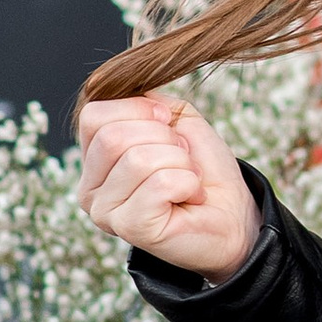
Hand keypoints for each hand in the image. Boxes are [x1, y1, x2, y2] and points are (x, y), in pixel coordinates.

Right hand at [76, 92, 257, 276]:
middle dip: (164, 137)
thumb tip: (127, 92)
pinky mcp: (130, 228)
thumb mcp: (176, 119)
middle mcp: (89, 188)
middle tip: (183, 157)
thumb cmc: (202, 167)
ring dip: (180, 162)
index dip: (139, 109)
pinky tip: (190, 196)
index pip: (93, 116)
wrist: (232, 212)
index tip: (169, 123)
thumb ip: (146, 101)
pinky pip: (160, 184)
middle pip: (113, 136)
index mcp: (94, 159)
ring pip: (138, 159)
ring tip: (189, 178)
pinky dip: (188, 182)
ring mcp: (105, 211)